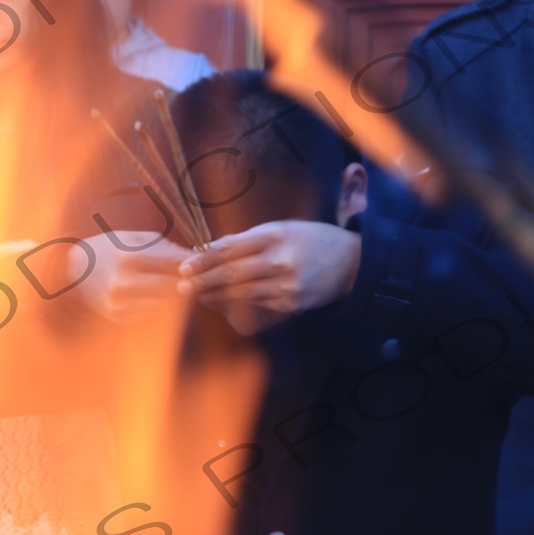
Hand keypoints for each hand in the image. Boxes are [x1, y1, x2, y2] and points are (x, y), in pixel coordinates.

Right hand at [77, 231, 192, 321]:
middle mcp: (123, 284)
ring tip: (178, 285)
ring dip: (176, 296)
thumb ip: (168, 249)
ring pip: (166, 304)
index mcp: (129, 258)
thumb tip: (198, 260)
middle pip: (174, 288)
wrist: (76, 270)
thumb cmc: (112, 248)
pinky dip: (160, 304)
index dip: (194, 266)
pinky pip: (152, 312)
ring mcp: (120, 303)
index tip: (203, 265)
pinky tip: (158, 294)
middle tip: (197, 278)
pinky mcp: (119, 316)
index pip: (175, 265)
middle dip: (188, 283)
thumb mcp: (137, 239)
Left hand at [178, 219, 360, 334]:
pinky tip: (221, 304)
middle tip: (181, 287)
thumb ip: (247, 239)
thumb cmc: (310, 240)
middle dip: (203, 281)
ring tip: (196, 296)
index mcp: (275, 235)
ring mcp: (286, 285)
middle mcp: (280, 260)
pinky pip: (257, 306)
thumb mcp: (281, 228)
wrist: (352, 263)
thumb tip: (212, 249)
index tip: (184, 267)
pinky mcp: (291, 304)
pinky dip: (236, 305)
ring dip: (215, 296)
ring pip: (241, 293)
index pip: (230, 249)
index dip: (204, 260)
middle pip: (232, 273)